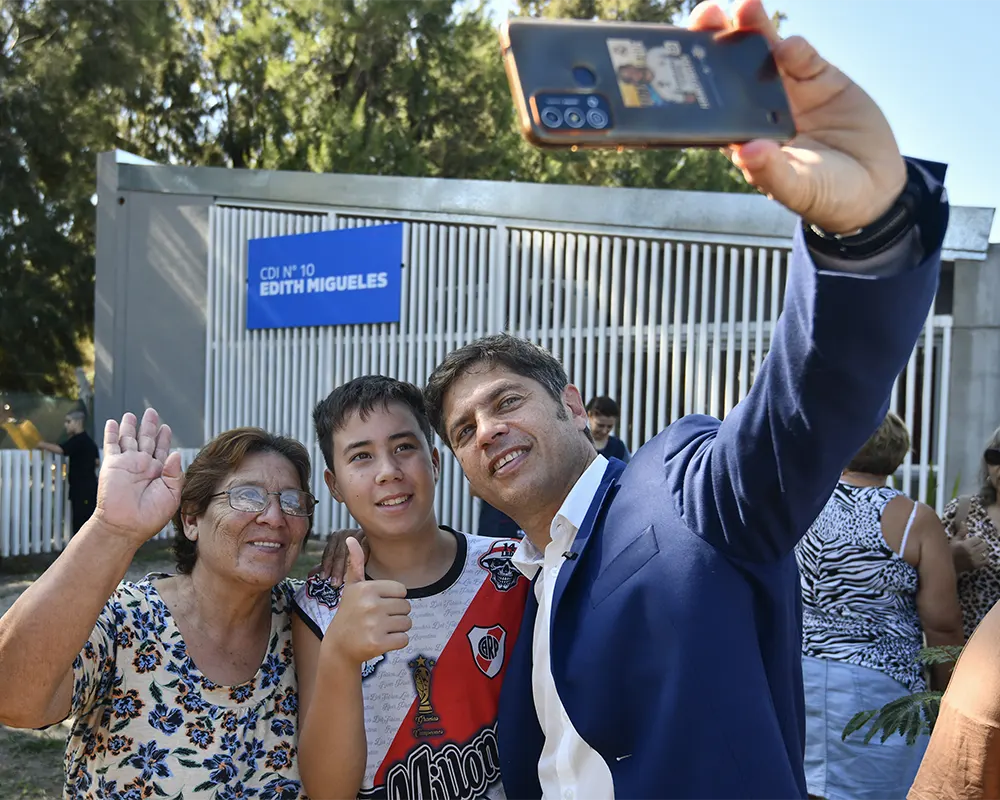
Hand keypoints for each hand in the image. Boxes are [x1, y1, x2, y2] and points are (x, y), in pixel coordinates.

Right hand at [92, 409, 183, 546]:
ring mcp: (128, 464)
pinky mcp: (113, 464)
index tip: (165, 428)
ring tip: (132, 415)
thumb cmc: (150, 516)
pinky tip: (113, 423)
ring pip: (130, 439)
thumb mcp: (172, 495)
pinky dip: (112, 433)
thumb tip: (176, 453)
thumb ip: (175, 474)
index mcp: (159, 473)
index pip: (162, 450)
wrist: (126, 525)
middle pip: (147, 440)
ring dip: (130, 426)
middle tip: (151, 412)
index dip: (164, 438)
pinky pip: (112, 445)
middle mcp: (143, 466)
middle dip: (149, 426)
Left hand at [313, 528, 368, 582]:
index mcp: (337, 537)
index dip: (326, 565)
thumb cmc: (357, 558)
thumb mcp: (340, 562)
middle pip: (339, 552)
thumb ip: (328, 566)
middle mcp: (347, 533)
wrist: (378, 551)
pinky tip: (360, 569)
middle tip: (335, 583)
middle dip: (336, 569)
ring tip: (346, 580)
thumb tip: (311, 574)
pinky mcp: (371, 536)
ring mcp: (360, 533)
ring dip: (348, 566)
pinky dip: (362, 558)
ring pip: (351, 550)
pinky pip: (365, 547)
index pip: (329, 551)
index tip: (323, 578)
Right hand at [322, 538, 409, 665]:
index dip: (393, 599)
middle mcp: (370, 605)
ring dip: (397, 629)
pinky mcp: (378, 644)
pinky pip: (404, 639)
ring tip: (379, 629)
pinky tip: (381, 641)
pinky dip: (396, 642)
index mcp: (367, 588)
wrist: (339, 646)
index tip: (377, 604)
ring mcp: (374, 625)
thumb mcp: (351, 587)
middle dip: (396, 614)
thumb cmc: (349, 613)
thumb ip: (355, 563)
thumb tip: (350, 538)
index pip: (402, 591)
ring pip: (407, 623)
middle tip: (377, 619)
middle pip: (407, 607)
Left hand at [691, 0, 906, 232]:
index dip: (695, 79)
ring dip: (753, 29)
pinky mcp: (821, 78)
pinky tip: (791, 47)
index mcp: (741, 136)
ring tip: (745, 8)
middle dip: (716, 39)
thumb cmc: (825, 195)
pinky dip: (796, 49)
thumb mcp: (798, 189)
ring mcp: (789, 89)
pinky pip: (804, 57)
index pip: (709, 102)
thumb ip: (773, 173)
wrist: (874, 187)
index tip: (683, 60)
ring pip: (764, 52)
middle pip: (730, 68)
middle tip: (706, 15)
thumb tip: (747, 153)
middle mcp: (759, 108)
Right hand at [952, 533, 988, 573]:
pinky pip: (986, 560)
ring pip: (986, 552)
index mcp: (965, 545)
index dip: (975, 539)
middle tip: (975, 546)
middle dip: (980, 544)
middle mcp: (971, 552)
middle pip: (984, 545)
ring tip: (977, 551)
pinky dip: (985, 558)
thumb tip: (963, 522)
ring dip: (983, 551)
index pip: (978, 539)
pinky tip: (980, 557)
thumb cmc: (949, 551)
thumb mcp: (954, 540)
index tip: (971, 541)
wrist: (948, 565)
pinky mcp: (976, 566)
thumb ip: (961, 532)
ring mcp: (974, 560)